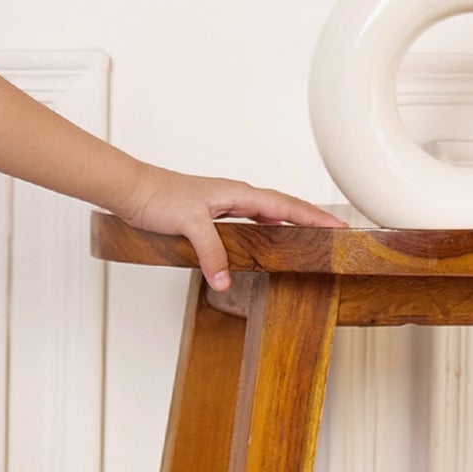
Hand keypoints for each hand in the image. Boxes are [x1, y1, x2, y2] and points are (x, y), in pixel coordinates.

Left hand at [111, 167, 347, 290]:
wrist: (134, 191)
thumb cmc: (159, 198)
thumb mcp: (190, 225)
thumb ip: (211, 252)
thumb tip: (226, 280)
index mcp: (239, 193)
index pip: (286, 205)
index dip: (314, 217)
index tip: (339, 226)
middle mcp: (236, 197)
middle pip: (283, 208)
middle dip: (311, 219)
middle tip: (335, 234)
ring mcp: (226, 205)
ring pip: (266, 214)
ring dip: (290, 223)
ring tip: (310, 238)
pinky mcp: (213, 215)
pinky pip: (249, 222)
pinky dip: (264, 230)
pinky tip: (267, 241)